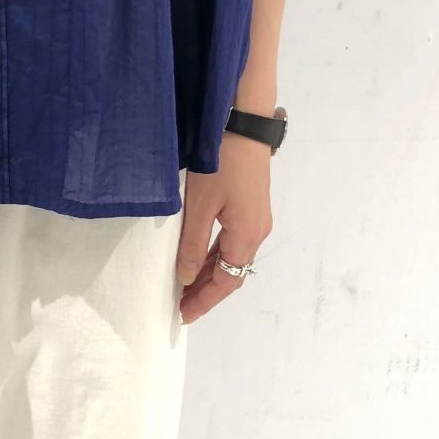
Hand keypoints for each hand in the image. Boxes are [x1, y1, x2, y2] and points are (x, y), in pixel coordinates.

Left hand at [175, 130, 273, 323]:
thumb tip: (188, 278)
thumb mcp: (201, 205)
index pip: (227, 281)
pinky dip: (216, 253)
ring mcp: (257, 217)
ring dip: (211, 272)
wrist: (243, 123)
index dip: (205, 300)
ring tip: (186, 285)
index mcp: (247, 236)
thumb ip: (194, 244)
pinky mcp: (252, 204)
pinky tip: (201, 254)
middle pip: (233, 272)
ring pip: (233, 256)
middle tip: (180, 304)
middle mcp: (257, 231)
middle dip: (207, 290)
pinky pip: (234, 240)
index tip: (183, 315)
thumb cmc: (221, 164)